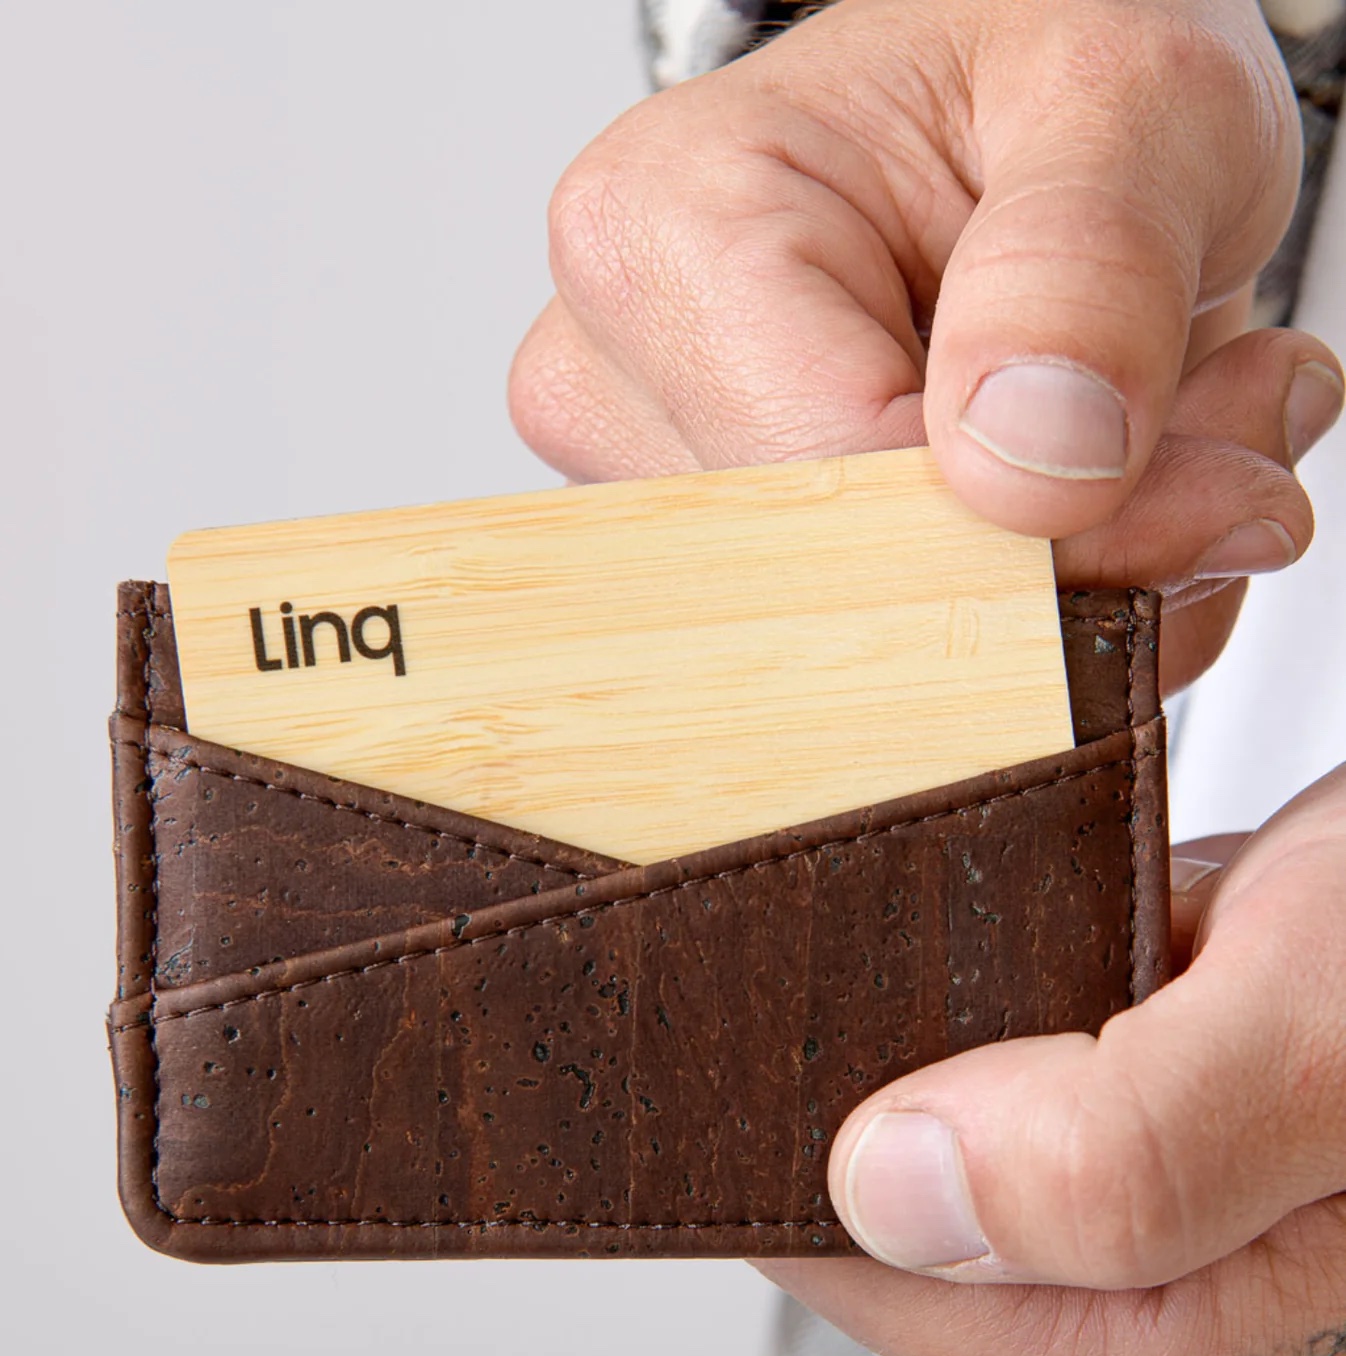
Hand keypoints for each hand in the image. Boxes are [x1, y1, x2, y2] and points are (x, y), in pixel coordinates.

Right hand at [509, 0, 1340, 683]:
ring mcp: (665, 495)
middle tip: (1213, 438)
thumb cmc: (1033, 73)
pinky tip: (1090, 508)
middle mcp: (625, 381)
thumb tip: (1028, 470)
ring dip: (1076, 591)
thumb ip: (1091, 265)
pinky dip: (1045, 624)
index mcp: (666, 233)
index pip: (834, 488)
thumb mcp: (1129, 97)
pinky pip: (902, 676)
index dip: (1040, 532)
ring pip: (883, 657)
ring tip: (1151, 443)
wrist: (1023, 120)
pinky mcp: (729, 576)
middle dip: (1072, 562)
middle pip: (848, 595)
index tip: (1203, 480)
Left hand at [760, 770, 1345, 1355]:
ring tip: (1126, 958)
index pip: (839, 1257)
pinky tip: (1140, 965)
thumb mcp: (1322, 1040)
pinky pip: (1002, 1092)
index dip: (837, 1105)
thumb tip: (893, 1193)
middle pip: (880, 1197)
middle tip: (1076, 962)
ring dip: (989, 1014)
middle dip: (932, 1051)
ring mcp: (1135, 1296)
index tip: (887, 984)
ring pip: (941, 1132)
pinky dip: (1034, 1001)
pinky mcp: (1150, 1207)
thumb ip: (1125, 1152)